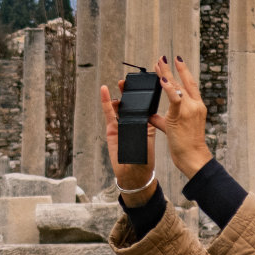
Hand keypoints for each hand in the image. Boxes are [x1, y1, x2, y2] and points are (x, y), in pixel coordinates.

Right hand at [101, 79, 155, 202]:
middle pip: (130, 103)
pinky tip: (105, 91)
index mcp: (145, 123)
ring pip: (119, 106)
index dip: (142, 95)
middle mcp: (133, 123)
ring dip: (120, 94)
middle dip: (130, 92)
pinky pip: (109, 114)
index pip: (143, 106)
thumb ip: (146, 126)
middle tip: (129, 80)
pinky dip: (106, 102)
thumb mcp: (149, 139)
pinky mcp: (112, 130)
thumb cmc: (144, 159)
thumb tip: (146, 114)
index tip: (145, 84)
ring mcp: (121, 125)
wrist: (133, 174)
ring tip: (120, 83)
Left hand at [149, 55, 213, 178]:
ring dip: (166, 74)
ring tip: (157, 64)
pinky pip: (174, 99)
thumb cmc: (185, 144)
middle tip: (161, 58)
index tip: (176, 59)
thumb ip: (162, 118)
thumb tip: (149, 114)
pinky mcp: (181, 115)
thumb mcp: (173, 127)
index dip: (183, 70)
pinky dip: (168, 89)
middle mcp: (194, 104)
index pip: (190, 83)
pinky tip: (162, 80)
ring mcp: (190, 109)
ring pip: (177, 87)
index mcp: (196, 106)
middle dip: (171, 68)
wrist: (193, 156)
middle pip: (183, 81)